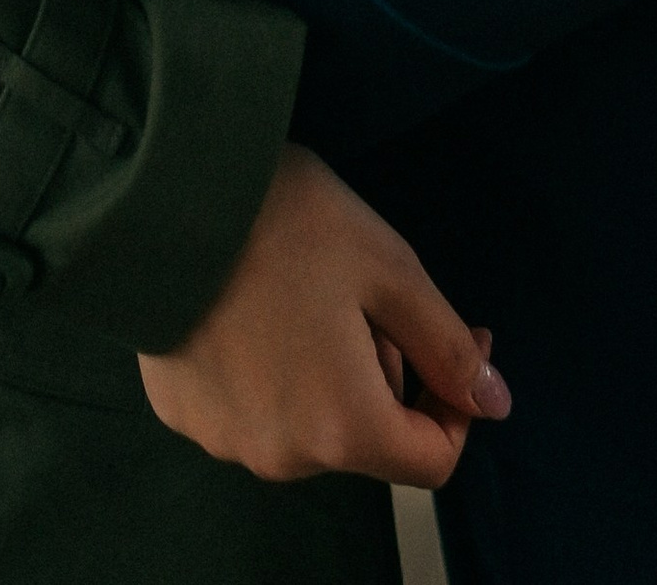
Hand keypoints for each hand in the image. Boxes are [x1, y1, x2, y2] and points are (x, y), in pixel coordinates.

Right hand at [139, 144, 509, 487]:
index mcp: (342, 428)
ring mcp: (224, 439)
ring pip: (306, 422)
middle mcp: (282, 456)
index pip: (431, 461)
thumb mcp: (388, 268)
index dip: (457, 401)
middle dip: (384, 371)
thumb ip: (445, 345)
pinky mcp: (181, 412)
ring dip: (325, 373)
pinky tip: (250, 305)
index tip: (458, 331)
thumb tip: (495, 404)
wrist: (161, 194)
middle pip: (365, 435)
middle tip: (364, 291)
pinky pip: (248, 407)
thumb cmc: (285, 224)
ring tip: (302, 289)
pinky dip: (267, 371)